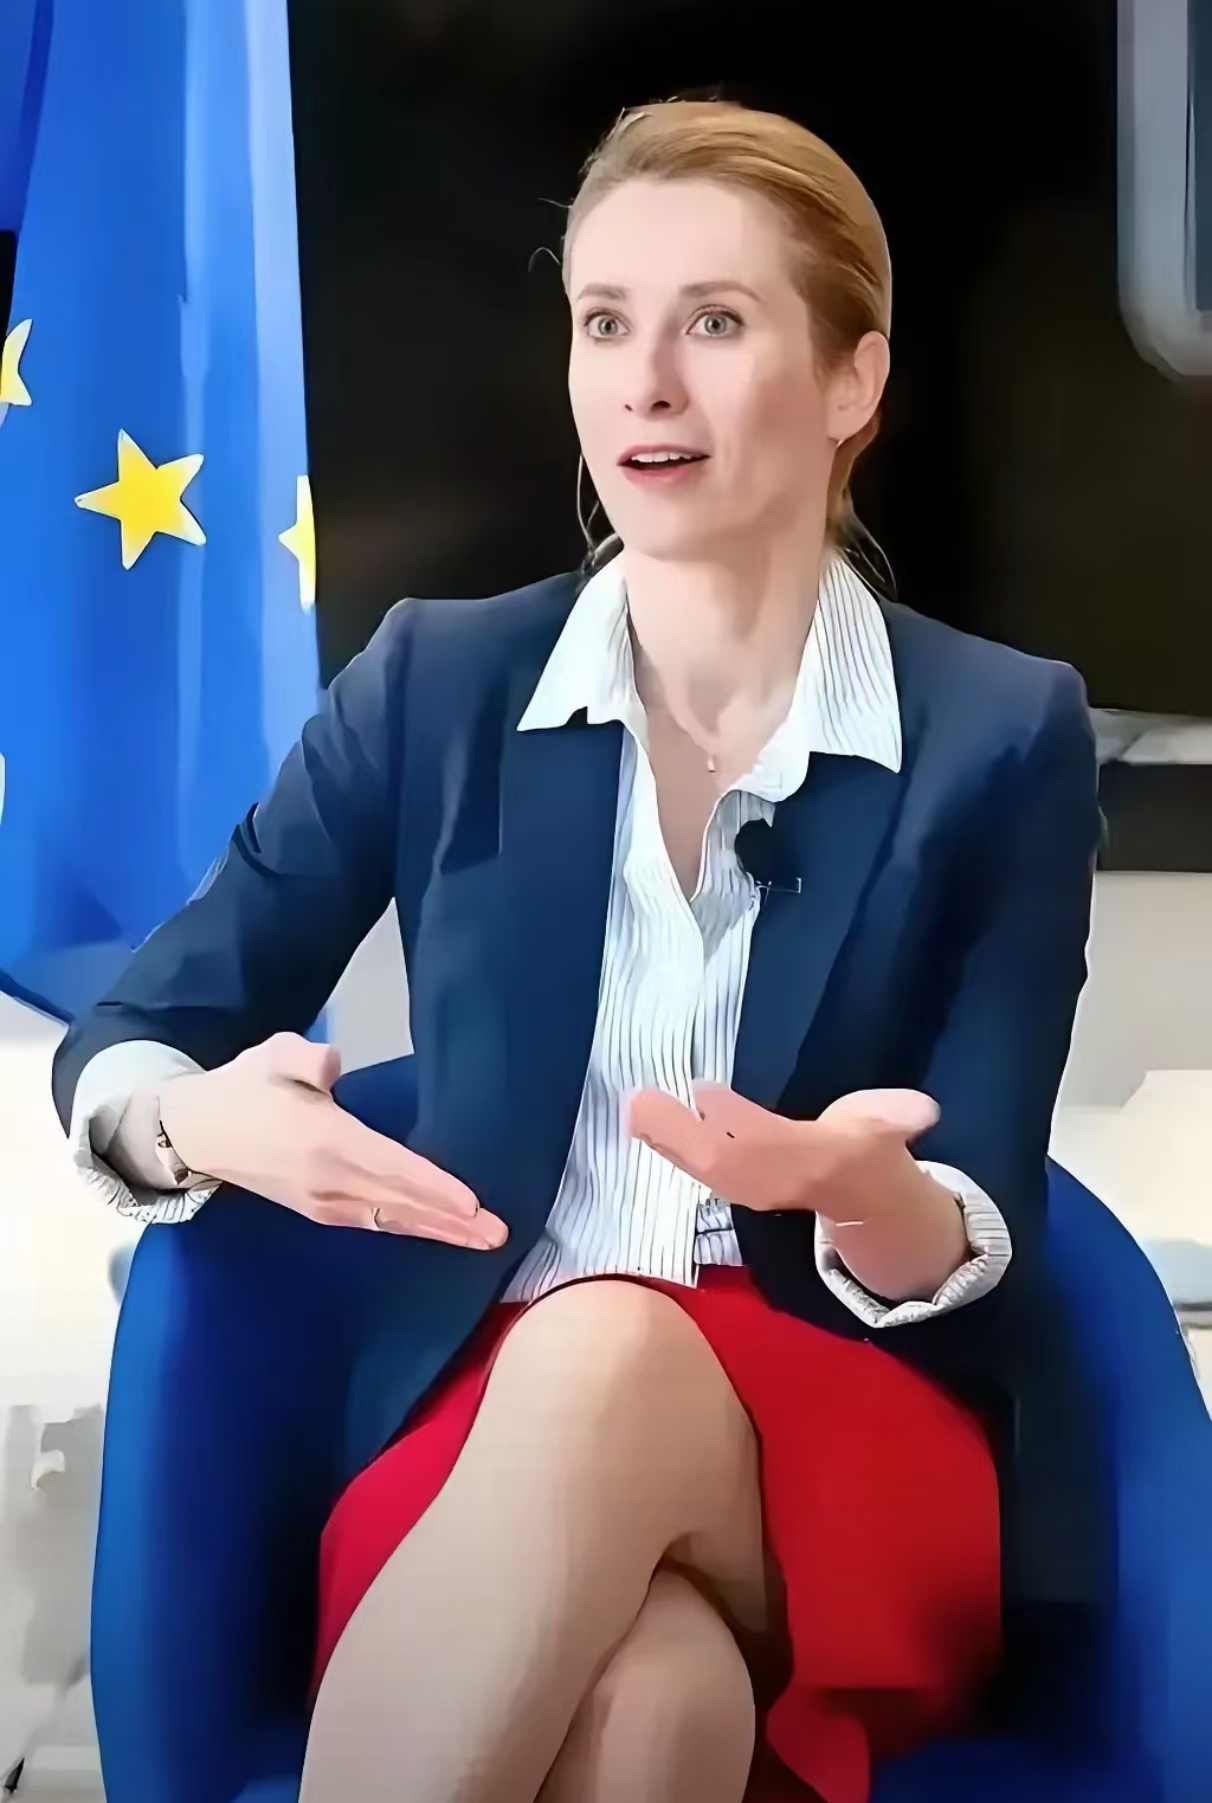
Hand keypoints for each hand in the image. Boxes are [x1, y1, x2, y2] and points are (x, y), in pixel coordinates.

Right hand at [157, 1032, 508, 1246]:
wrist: (195, 1132)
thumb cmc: (243, 1087)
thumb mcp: (271, 1055)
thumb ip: (304, 1056)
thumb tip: (331, 1065)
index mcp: (325, 1140)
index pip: (394, 1168)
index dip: (436, 1187)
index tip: (473, 1203)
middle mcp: (330, 1180)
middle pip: (402, 1204)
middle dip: (452, 1221)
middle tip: (498, 1234)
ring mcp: (323, 1202)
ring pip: (390, 1220)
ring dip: (436, 1231)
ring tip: (479, 1240)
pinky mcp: (317, 1211)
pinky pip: (373, 1223)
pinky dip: (408, 1228)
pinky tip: (433, 1231)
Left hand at [626, 1081, 939, 1222]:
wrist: (860, 1195)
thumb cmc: (864, 1140)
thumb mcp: (887, 1122)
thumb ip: (897, 1117)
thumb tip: (923, 1112)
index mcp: (816, 1160)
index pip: (770, 1141)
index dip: (736, 1119)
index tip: (704, 1089)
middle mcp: (777, 1179)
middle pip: (724, 1160)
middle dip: (681, 1134)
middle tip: (641, 1102)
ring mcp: (752, 1188)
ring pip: (704, 1168)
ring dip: (667, 1141)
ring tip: (633, 1109)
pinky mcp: (733, 1186)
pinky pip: (699, 1170)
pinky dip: (669, 1148)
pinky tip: (642, 1125)